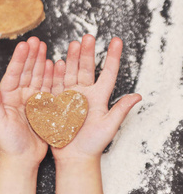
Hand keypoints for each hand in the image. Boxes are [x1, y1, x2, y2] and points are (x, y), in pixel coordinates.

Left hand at [0, 37, 52, 167]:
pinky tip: (54, 65)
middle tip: (37, 40)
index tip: (25, 45)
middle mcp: (19, 96)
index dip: (19, 59)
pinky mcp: (43, 108)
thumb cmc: (7, 143)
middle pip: (26, 71)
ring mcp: (31, 101)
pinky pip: (48, 89)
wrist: (22, 159)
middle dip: (31, 55)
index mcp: (7, 97)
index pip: (14, 74)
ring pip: (38, 77)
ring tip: (46, 48)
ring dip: (41, 62)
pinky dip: (51, 77)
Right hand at [51, 34, 141, 161]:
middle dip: (88, 52)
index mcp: (99, 97)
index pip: (108, 73)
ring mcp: (69, 97)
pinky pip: (56, 85)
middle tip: (88, 37)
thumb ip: (120, 110)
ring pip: (71, 73)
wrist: (73, 156)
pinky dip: (56, 74)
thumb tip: (138, 96)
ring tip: (74, 44)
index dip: (113, 57)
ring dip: (73, 59)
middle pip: (87, 69)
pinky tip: (56, 62)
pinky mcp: (56, 102)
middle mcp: (84, 94)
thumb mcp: (109, 127)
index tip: (117, 41)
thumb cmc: (93, 144)